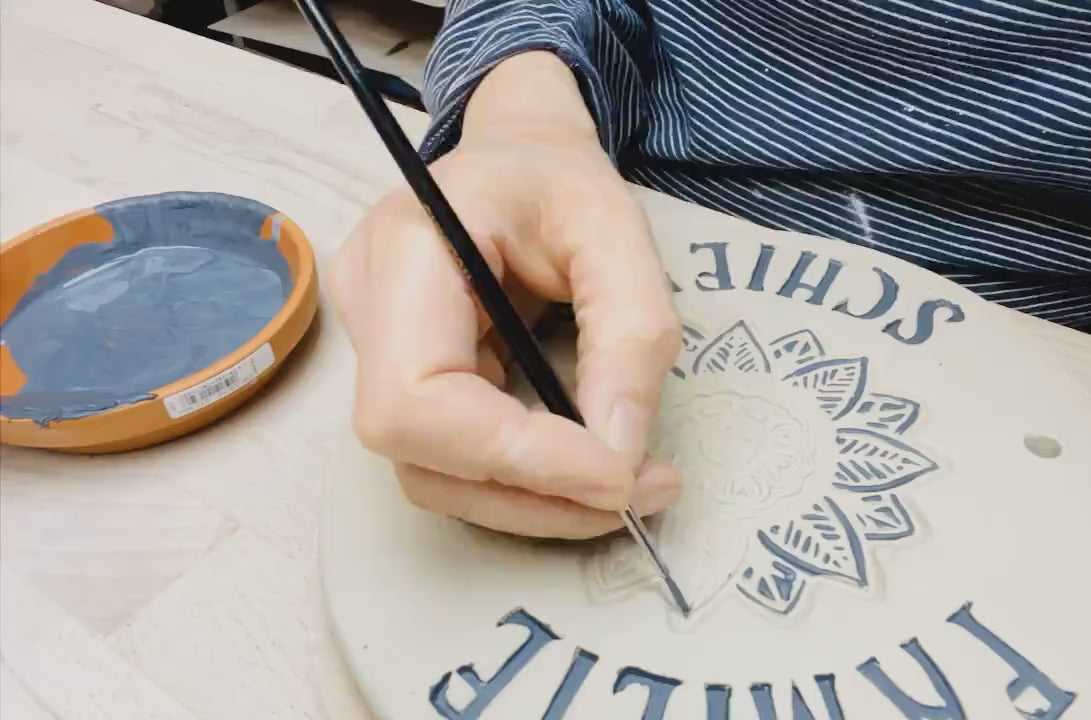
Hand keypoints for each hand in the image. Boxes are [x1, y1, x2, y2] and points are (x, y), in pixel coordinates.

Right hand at [329, 52, 682, 538]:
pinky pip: (452, 459)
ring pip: (433, 475)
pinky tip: (587, 463)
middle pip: (418, 454)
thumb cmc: (555, 176)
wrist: (514, 158)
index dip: (511, 456)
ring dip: (534, 501)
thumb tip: (619, 453)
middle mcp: (368, 310)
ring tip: (628, 484)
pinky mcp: (403, 380)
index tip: (617, 475)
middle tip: (638, 492)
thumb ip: (631, 330)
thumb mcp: (614, 227)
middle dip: (533, 493)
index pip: (415, 398)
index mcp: (403, 249)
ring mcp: (375, 351)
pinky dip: (526, 481)